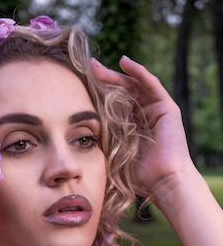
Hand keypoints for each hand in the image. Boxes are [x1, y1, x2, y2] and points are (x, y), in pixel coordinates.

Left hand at [90, 56, 195, 197]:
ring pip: (135, 86)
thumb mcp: (114, 155)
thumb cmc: (139, 177)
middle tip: (88, 69)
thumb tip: (78, 141)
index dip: (99, 94)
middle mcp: (146, 117)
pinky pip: (151, 85)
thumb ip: (102, 144)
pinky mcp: (167, 108)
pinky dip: (139, 72)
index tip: (81, 86)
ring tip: (98, 67)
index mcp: (133, 128)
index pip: (115, 105)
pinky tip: (125, 62)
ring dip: (117, 74)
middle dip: (105, 80)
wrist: (163, 182)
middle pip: (123, 92)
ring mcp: (157, 111)